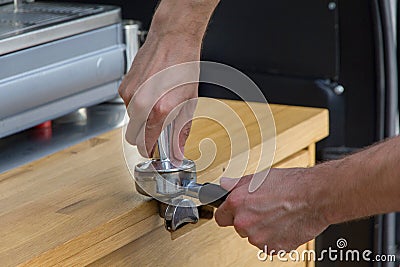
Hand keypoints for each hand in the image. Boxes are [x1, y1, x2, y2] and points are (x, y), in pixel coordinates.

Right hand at [118, 33, 199, 159]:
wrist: (172, 39)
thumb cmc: (183, 66)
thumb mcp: (189, 102)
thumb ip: (181, 131)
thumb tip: (177, 151)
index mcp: (160, 110)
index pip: (145, 145)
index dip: (151, 151)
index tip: (156, 152)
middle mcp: (141, 104)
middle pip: (132, 137)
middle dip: (144, 138)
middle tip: (159, 131)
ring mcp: (129, 95)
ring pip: (131, 121)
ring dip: (142, 120)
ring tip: (158, 104)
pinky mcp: (123, 87)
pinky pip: (128, 106)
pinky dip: (138, 106)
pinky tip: (151, 93)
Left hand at [214, 168, 328, 251]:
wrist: (316, 197)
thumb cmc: (291, 184)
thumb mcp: (259, 176)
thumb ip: (237, 184)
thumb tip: (224, 185)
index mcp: (238, 203)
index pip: (220, 216)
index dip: (228, 213)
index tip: (233, 212)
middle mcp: (245, 222)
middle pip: (238, 227)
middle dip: (248, 219)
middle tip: (263, 209)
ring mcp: (258, 238)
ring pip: (254, 236)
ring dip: (262, 229)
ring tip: (277, 214)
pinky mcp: (273, 248)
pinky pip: (268, 244)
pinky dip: (274, 237)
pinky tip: (283, 224)